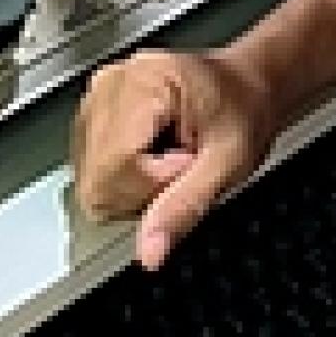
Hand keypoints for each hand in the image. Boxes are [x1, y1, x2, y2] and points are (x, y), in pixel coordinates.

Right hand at [71, 46, 275, 270]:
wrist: (246, 86)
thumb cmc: (244, 110)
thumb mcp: (231, 160)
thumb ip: (187, 206)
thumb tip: (149, 255)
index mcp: (146, 81)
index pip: (112, 168)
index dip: (151, 186)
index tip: (188, 169)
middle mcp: (110, 85)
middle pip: (96, 180)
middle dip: (142, 192)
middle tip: (184, 169)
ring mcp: (97, 98)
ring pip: (90, 183)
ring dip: (131, 190)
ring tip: (171, 163)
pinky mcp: (92, 115)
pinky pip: (91, 174)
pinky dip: (123, 182)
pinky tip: (152, 161)